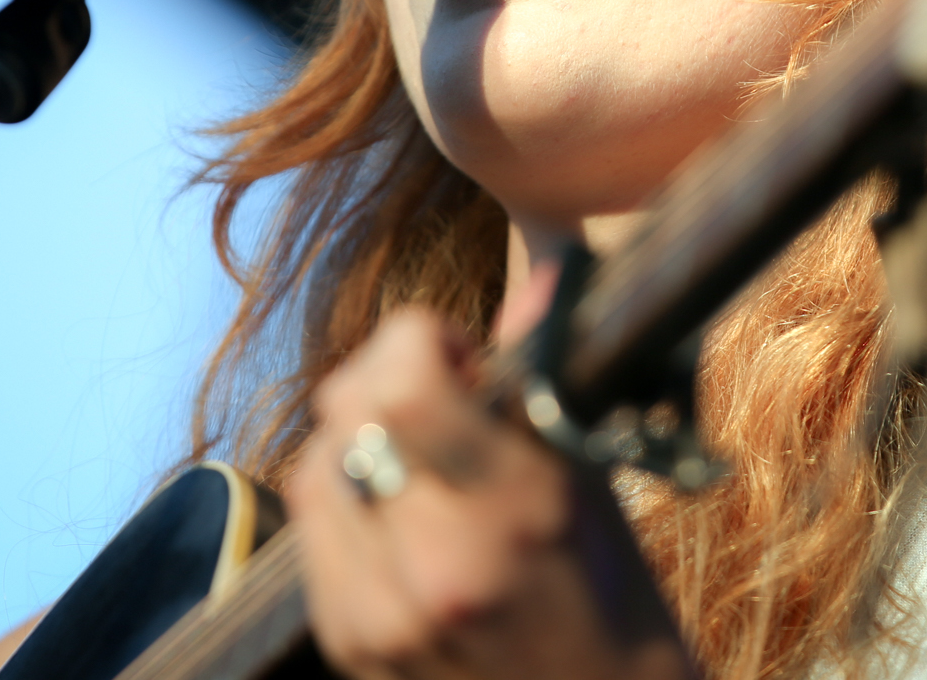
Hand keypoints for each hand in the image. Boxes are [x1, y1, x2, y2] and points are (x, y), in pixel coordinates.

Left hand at [285, 307, 691, 679]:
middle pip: (347, 407)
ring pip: (316, 462)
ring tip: (420, 457)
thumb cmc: (612, 599)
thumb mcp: (596, 484)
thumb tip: (541, 285)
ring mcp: (376, 613)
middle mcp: (431, 565)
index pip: (401, 385)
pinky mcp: (344, 641)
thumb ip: (546, 387)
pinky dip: (348, 495)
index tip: (464, 357)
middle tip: (444, 396)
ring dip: (360, 435)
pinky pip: (313, 527)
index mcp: (510, 516)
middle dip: (389, 374)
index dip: (420, 340)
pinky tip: (399, 509)